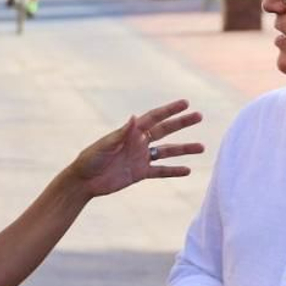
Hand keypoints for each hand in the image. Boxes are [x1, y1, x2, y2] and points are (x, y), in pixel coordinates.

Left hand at [67, 99, 203, 197]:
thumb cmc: (90, 160)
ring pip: (167, 152)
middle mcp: (138, 142)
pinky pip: (160, 171)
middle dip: (182, 123)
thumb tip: (135, 117)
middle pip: (165, 130)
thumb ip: (122, 134)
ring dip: (184, 149)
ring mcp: (140, 157)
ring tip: (202, 147)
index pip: (154, 118)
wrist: (83, 181)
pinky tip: (188, 170)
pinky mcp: (139, 173)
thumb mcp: (105, 145)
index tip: (185, 103)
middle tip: (199, 116)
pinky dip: (174, 170)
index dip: (169, 110)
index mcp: (130, 132)